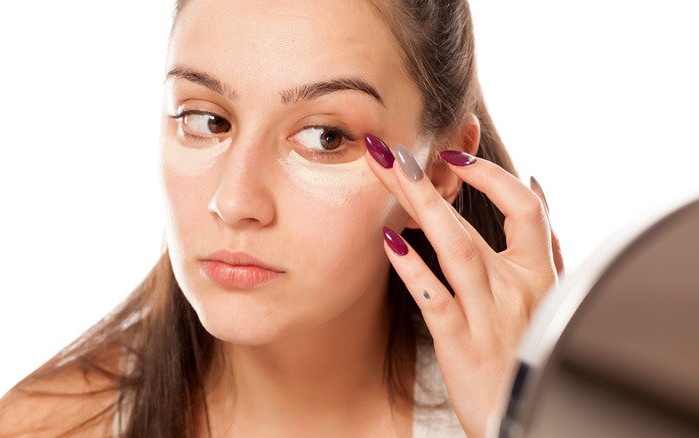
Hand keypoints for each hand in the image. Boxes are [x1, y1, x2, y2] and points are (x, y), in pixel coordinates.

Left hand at [365, 136, 559, 437]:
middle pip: (474, 221)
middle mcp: (518, 288)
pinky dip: (413, 268)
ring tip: (386, 173)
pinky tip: (388, 241)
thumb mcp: (551, 294)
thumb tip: (539, 184)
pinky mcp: (464, 345)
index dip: (490, 175)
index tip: (452, 157)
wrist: (526, 416)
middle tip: (391, 149)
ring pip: (457, 249)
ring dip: (420, 206)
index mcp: (540, 272)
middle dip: (429, 181)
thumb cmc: (531, 352)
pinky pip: (437, 300)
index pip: (525, 206)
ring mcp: (491, 315)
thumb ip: (544, 241)